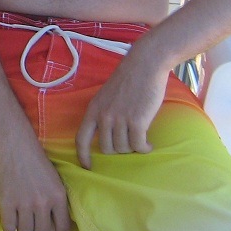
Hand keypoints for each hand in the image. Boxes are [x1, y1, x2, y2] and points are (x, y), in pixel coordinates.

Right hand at [0, 126, 70, 230]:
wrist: (14, 143)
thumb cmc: (34, 158)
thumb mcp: (53, 178)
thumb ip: (55, 198)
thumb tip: (55, 221)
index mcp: (58, 195)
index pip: (63, 227)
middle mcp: (43, 203)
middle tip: (33, 228)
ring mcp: (25, 204)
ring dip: (21, 226)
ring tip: (20, 212)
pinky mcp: (7, 204)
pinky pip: (8, 228)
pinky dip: (8, 223)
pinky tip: (9, 212)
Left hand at [76, 33, 168, 168]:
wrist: (146, 64)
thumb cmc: (129, 77)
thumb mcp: (107, 94)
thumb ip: (104, 112)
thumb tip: (106, 135)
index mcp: (94, 108)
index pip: (81, 138)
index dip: (83, 156)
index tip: (88, 167)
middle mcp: (104, 116)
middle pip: (106, 148)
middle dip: (118, 150)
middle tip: (129, 143)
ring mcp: (120, 119)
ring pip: (123, 148)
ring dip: (133, 148)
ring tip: (141, 140)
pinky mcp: (137, 121)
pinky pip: (138, 145)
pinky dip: (144, 148)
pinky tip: (149, 145)